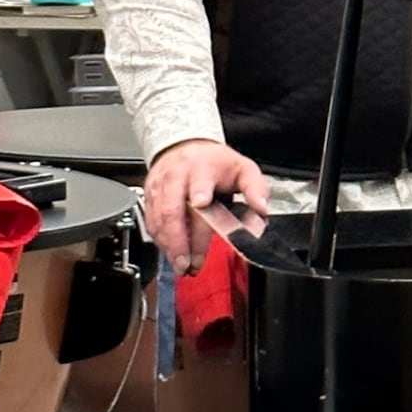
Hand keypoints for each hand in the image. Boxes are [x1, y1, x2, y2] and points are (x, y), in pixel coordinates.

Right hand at [144, 139, 269, 273]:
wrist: (185, 146)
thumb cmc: (215, 162)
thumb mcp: (243, 168)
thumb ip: (255, 188)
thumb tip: (262, 209)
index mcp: (204, 167)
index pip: (200, 181)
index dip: (200, 193)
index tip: (201, 204)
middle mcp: (178, 176)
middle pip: (173, 208)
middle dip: (180, 239)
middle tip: (188, 262)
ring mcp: (161, 187)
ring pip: (159, 219)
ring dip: (169, 246)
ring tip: (182, 265)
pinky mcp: (150, 197)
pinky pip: (151, 222)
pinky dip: (160, 241)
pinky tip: (171, 253)